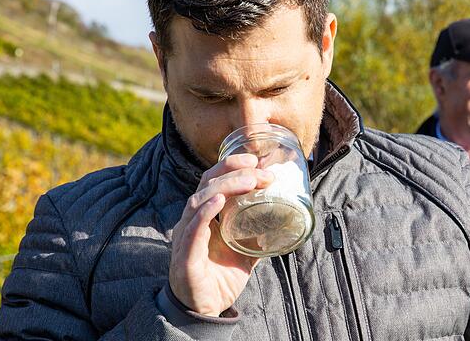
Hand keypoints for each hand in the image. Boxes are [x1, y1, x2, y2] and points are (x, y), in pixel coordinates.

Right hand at [169, 153, 273, 315]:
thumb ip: (258, 235)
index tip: (256, 159)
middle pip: (207, 184)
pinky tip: (217, 202)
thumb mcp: (245, 251)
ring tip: (248, 181)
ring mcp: (186, 237)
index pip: (213, 180)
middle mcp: (192, 222)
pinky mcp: (185, 257)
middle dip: (234, 173)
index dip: (231, 165)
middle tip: (261, 171)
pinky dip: (204, 214)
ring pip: (198, 201)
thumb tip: (283, 221)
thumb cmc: (219, 278)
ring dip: (224, 188)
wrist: (205, 310)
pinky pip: (192, 231)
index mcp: (205, 216)